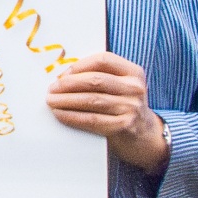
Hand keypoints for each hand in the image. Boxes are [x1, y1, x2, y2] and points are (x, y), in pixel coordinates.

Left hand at [49, 50, 170, 173]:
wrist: (146, 136)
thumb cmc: (125, 107)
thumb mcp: (122, 87)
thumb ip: (101, 77)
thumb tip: (63, 75)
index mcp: (133, 72)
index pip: (103, 60)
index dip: (80, 65)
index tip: (63, 73)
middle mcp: (134, 88)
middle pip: (95, 80)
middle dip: (68, 84)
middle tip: (51, 88)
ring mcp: (130, 108)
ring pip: (91, 100)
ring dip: (66, 100)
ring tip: (51, 101)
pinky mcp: (123, 126)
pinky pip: (92, 119)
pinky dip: (72, 116)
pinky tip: (60, 114)